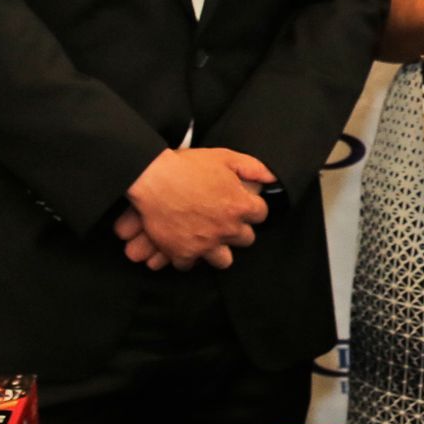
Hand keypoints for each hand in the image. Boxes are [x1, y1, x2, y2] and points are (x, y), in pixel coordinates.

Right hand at [123, 148, 272, 269]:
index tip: (241, 206)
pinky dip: (186, 257)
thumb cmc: (187, 166)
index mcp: (240, 206)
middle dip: (237, 231)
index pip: (261, 215)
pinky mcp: (182, 253)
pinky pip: (190, 265)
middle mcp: (227, 229)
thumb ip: (253, 167)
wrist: (151, 178)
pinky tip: (184, 245)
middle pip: (246, 239)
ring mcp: (205, 244)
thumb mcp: (225, 157)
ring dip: (217, 250)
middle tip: (224, 222)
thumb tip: (272, 178)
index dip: (251, 209)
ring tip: (208, 239)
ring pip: (223, 260)